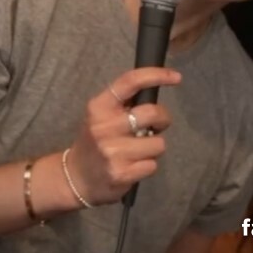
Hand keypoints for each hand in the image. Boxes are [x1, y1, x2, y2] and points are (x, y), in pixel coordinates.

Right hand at [64, 67, 180, 205]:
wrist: (76, 177)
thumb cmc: (95, 139)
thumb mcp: (101, 114)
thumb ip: (124, 102)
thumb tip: (156, 87)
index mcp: (100, 106)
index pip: (131, 82)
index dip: (157, 75)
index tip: (176, 77)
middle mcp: (104, 126)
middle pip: (152, 113)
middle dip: (163, 119)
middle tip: (155, 126)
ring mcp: (112, 151)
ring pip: (158, 143)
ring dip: (154, 147)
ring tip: (139, 150)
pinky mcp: (121, 174)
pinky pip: (153, 165)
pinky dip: (148, 165)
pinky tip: (133, 166)